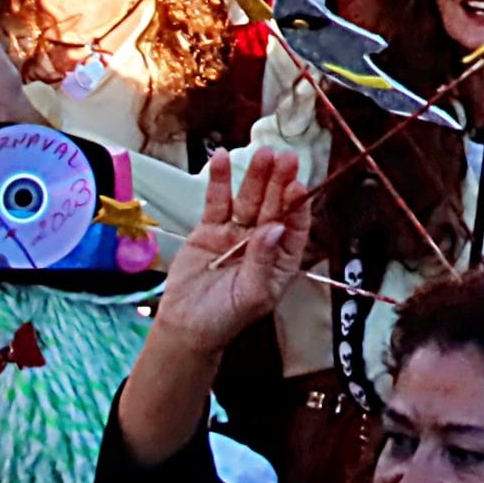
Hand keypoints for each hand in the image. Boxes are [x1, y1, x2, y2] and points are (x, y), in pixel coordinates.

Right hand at [157, 145, 314, 357]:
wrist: (185, 329)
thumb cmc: (225, 319)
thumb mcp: (252, 296)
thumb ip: (264, 261)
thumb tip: (275, 228)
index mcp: (280, 259)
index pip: (295, 226)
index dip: (297, 206)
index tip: (298, 186)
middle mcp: (262, 242)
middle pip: (274, 206)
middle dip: (279, 183)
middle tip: (286, 158)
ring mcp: (236, 233)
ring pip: (249, 199)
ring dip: (255, 176)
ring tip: (263, 154)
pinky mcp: (210, 230)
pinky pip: (217, 202)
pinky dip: (220, 181)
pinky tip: (222, 158)